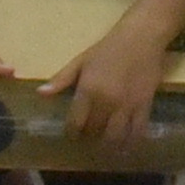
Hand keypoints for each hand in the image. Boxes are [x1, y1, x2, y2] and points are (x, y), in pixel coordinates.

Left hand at [61, 18, 166, 149]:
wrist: (142, 37)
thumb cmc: (108, 48)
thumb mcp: (81, 60)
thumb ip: (61, 79)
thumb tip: (40, 94)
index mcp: (88, 90)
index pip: (76, 123)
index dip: (72, 133)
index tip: (73, 135)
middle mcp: (106, 102)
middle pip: (94, 131)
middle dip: (90, 137)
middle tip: (89, 137)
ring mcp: (126, 105)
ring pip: (115, 137)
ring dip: (108, 145)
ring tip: (105, 145)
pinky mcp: (144, 106)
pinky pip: (137, 131)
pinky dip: (131, 143)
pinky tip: (126, 147)